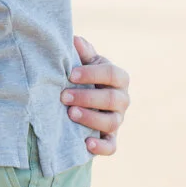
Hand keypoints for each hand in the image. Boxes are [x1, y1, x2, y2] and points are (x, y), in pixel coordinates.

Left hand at [61, 35, 130, 155]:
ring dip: (91, 118)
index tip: (70, 75)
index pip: (112, 74)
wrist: (82, 98)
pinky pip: (112, 146)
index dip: (92, 74)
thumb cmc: (82, 75)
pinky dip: (101, 147)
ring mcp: (118, 120)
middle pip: (113, 99)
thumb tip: (75, 40)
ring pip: (112, 122)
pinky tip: (87, 143)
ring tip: (70, 114)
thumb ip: (82, 52)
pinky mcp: (111, 138)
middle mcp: (122, 99)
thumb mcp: (84, 62)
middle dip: (87, 97)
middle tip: (63, 97)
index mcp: (118, 78)